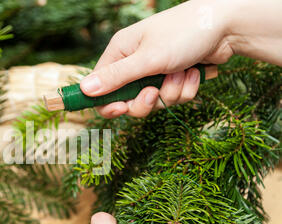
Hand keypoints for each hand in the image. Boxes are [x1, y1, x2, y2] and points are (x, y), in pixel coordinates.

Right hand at [80, 0, 281, 118]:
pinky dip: (186, 89)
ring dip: (172, 92)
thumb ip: (115, 78)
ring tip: (183, 71)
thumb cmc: (183, 34)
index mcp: (120, 53)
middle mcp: (134, 64)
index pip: (101, 88)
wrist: (226, 27)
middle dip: (147, 100)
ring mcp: (154, 72)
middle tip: (155, 91)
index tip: (121, 109)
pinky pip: (173, 98)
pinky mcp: (173, 78)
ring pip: (154, 102)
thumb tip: (84, 90)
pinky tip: (194, 71)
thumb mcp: (146, 58)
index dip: (108, 104)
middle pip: (128, 101)